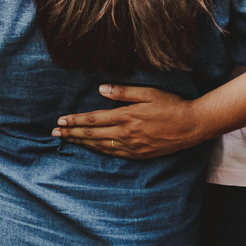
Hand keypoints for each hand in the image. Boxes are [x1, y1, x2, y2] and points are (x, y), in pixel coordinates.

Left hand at [52, 85, 206, 159]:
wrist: (191, 126)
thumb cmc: (171, 106)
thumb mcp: (148, 93)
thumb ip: (123, 92)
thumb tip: (101, 90)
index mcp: (126, 116)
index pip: (94, 119)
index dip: (75, 121)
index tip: (61, 121)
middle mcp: (126, 133)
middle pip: (92, 134)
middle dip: (71, 133)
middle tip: (55, 133)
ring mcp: (131, 146)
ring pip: (99, 146)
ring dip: (81, 142)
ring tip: (67, 140)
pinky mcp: (138, 155)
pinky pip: (112, 153)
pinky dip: (97, 150)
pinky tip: (90, 147)